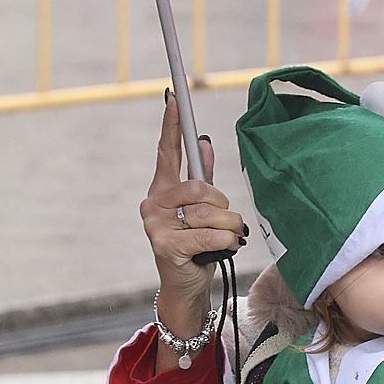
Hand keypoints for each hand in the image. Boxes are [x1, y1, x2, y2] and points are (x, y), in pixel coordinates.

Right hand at [143, 91, 244, 351]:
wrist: (188, 285)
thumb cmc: (198, 245)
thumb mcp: (202, 210)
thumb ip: (202, 177)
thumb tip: (203, 141)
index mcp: (163, 190)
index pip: (168, 152)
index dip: (171, 125)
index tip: (174, 98)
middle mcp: (154, 204)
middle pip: (200, 187)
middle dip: (221, 206)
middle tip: (224, 223)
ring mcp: (155, 225)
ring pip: (210, 213)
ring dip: (229, 229)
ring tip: (224, 241)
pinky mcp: (164, 246)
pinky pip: (210, 234)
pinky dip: (226, 242)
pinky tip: (223, 249)